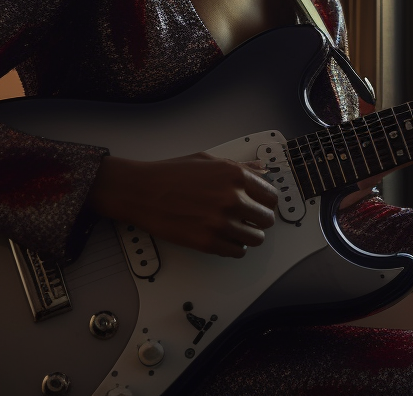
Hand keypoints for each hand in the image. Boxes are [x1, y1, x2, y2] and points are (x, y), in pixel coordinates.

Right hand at [89, 153, 277, 257]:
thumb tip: (261, 170)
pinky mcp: (208, 243)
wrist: (140, 191)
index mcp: (235, 175)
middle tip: (249, 219)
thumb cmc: (169, 174)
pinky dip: (234, 247)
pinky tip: (223, 238)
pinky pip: (237, 252)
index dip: (267, 202)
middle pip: (267, 219)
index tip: (262, 205)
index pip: (271, 196)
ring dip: (249, 235)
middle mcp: (232, 198)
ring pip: (255, 239)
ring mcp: (221, 223)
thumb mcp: (208, 160)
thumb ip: (238, 167)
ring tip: (236, 229)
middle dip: (260, 220)